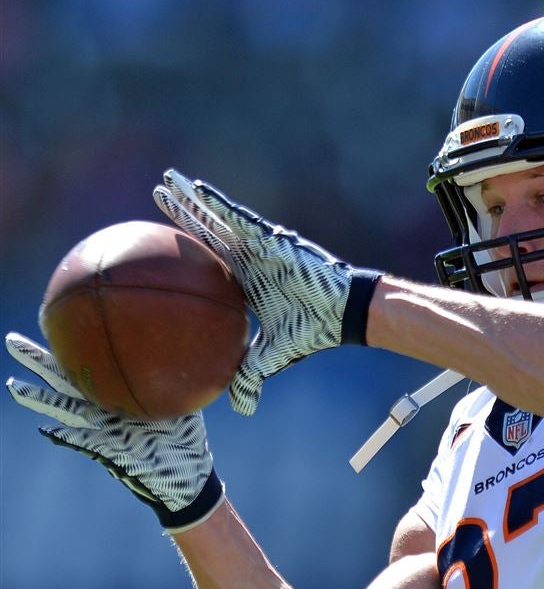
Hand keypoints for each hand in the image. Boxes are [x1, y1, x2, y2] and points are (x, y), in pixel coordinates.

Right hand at [6, 333, 223, 532]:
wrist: (190, 479)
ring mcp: (105, 432)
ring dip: (41, 400)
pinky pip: (86, 444)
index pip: (88, 367)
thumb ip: (177, 382)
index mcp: (118, 396)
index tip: (53, 322)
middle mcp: (105, 411)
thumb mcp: (185, 405)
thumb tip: (184, 350)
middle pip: (66, 382)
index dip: (70, 348)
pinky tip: (48, 430)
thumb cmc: (186, 441)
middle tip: (12, 341)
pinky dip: (69, 438)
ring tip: (14, 386)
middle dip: (40, 363)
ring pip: (67, 411)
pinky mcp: (114, 454)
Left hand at [152, 168, 381, 414]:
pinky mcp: (271, 237)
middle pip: (208, 229)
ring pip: (217, 217)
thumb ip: (251, 375)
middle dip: (182, 210)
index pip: (208, 258)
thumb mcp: (273, 356)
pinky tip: (194, 190)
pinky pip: (237, 218)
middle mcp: (249, 256)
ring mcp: (259, 243)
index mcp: (245, 279)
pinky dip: (215, 204)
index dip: (186, 245)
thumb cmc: (312, 329)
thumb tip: (239, 408)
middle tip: (155, 192)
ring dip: (191, 198)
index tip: (159, 239)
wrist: (342, 313)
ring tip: (166, 180)